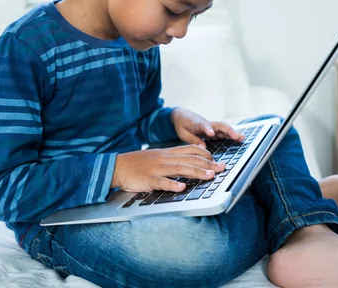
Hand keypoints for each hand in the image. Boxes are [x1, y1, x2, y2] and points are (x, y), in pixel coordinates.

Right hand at [111, 145, 225, 192]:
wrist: (116, 167)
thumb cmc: (137, 164)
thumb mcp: (157, 158)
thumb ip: (173, 160)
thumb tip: (190, 164)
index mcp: (166, 153)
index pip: (190, 150)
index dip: (205, 155)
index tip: (217, 160)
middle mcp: (164, 158)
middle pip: (189, 159)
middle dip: (207, 164)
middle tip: (221, 168)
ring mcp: (155, 168)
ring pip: (179, 168)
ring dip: (195, 172)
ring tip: (209, 176)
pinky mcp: (147, 179)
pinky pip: (160, 182)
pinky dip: (172, 184)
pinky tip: (182, 187)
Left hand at [170, 108, 244, 147]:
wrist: (182, 115)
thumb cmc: (181, 124)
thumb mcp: (182, 133)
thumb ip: (192, 140)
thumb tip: (203, 147)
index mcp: (197, 123)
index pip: (203, 125)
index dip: (207, 129)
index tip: (211, 133)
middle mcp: (207, 123)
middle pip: (219, 125)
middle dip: (228, 130)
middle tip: (236, 136)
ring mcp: (211, 126)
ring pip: (224, 128)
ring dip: (233, 132)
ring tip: (242, 138)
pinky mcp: (214, 129)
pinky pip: (223, 132)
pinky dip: (231, 135)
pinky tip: (240, 139)